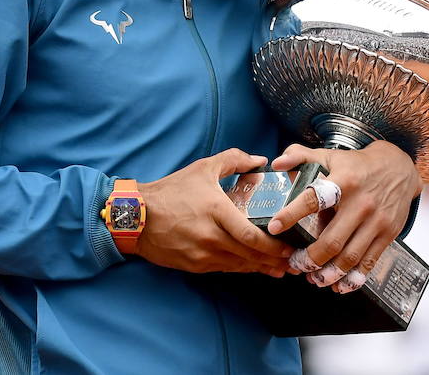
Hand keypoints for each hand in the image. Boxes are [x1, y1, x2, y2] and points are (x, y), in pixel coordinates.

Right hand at [136, 149, 294, 276]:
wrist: (136, 216)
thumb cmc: (171, 191)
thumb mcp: (202, 168)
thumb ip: (233, 160)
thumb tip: (259, 160)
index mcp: (216, 211)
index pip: (251, 235)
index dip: (273, 245)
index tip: (289, 246)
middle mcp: (211, 236)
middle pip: (250, 255)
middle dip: (274, 260)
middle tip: (292, 262)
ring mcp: (202, 254)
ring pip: (239, 265)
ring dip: (260, 268)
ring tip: (279, 269)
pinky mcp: (194, 265)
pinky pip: (224, 269)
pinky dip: (241, 268)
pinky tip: (252, 267)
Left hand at [267, 142, 420, 291]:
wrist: (398, 167)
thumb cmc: (357, 164)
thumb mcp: (329, 155)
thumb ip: (300, 156)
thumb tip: (277, 164)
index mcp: (342, 181)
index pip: (313, 198)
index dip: (292, 214)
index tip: (274, 227)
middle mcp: (360, 203)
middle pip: (332, 240)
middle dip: (310, 258)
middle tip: (296, 264)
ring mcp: (376, 221)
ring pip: (350, 256)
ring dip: (330, 273)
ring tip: (314, 279)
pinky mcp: (388, 233)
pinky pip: (369, 261)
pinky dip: (353, 278)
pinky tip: (339, 284)